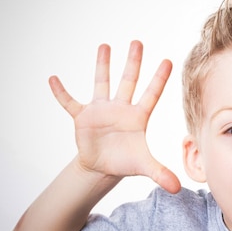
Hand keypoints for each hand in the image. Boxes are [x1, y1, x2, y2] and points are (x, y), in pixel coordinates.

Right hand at [49, 41, 180, 192]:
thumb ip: (160, 173)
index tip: (168, 60)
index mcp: (138, 117)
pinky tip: (53, 79)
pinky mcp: (83, 117)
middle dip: (133, 62)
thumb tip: (177, 189)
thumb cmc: (126, 162)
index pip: (151, 94)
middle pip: (129, 81)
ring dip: (103, 66)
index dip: (159, 79)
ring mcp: (101, 110)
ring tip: (104, 45)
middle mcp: (121, 108)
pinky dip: (61, 93)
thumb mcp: (144, 167)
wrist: (103, 167)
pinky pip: (70, 103)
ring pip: (102, 83)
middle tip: (138, 42)